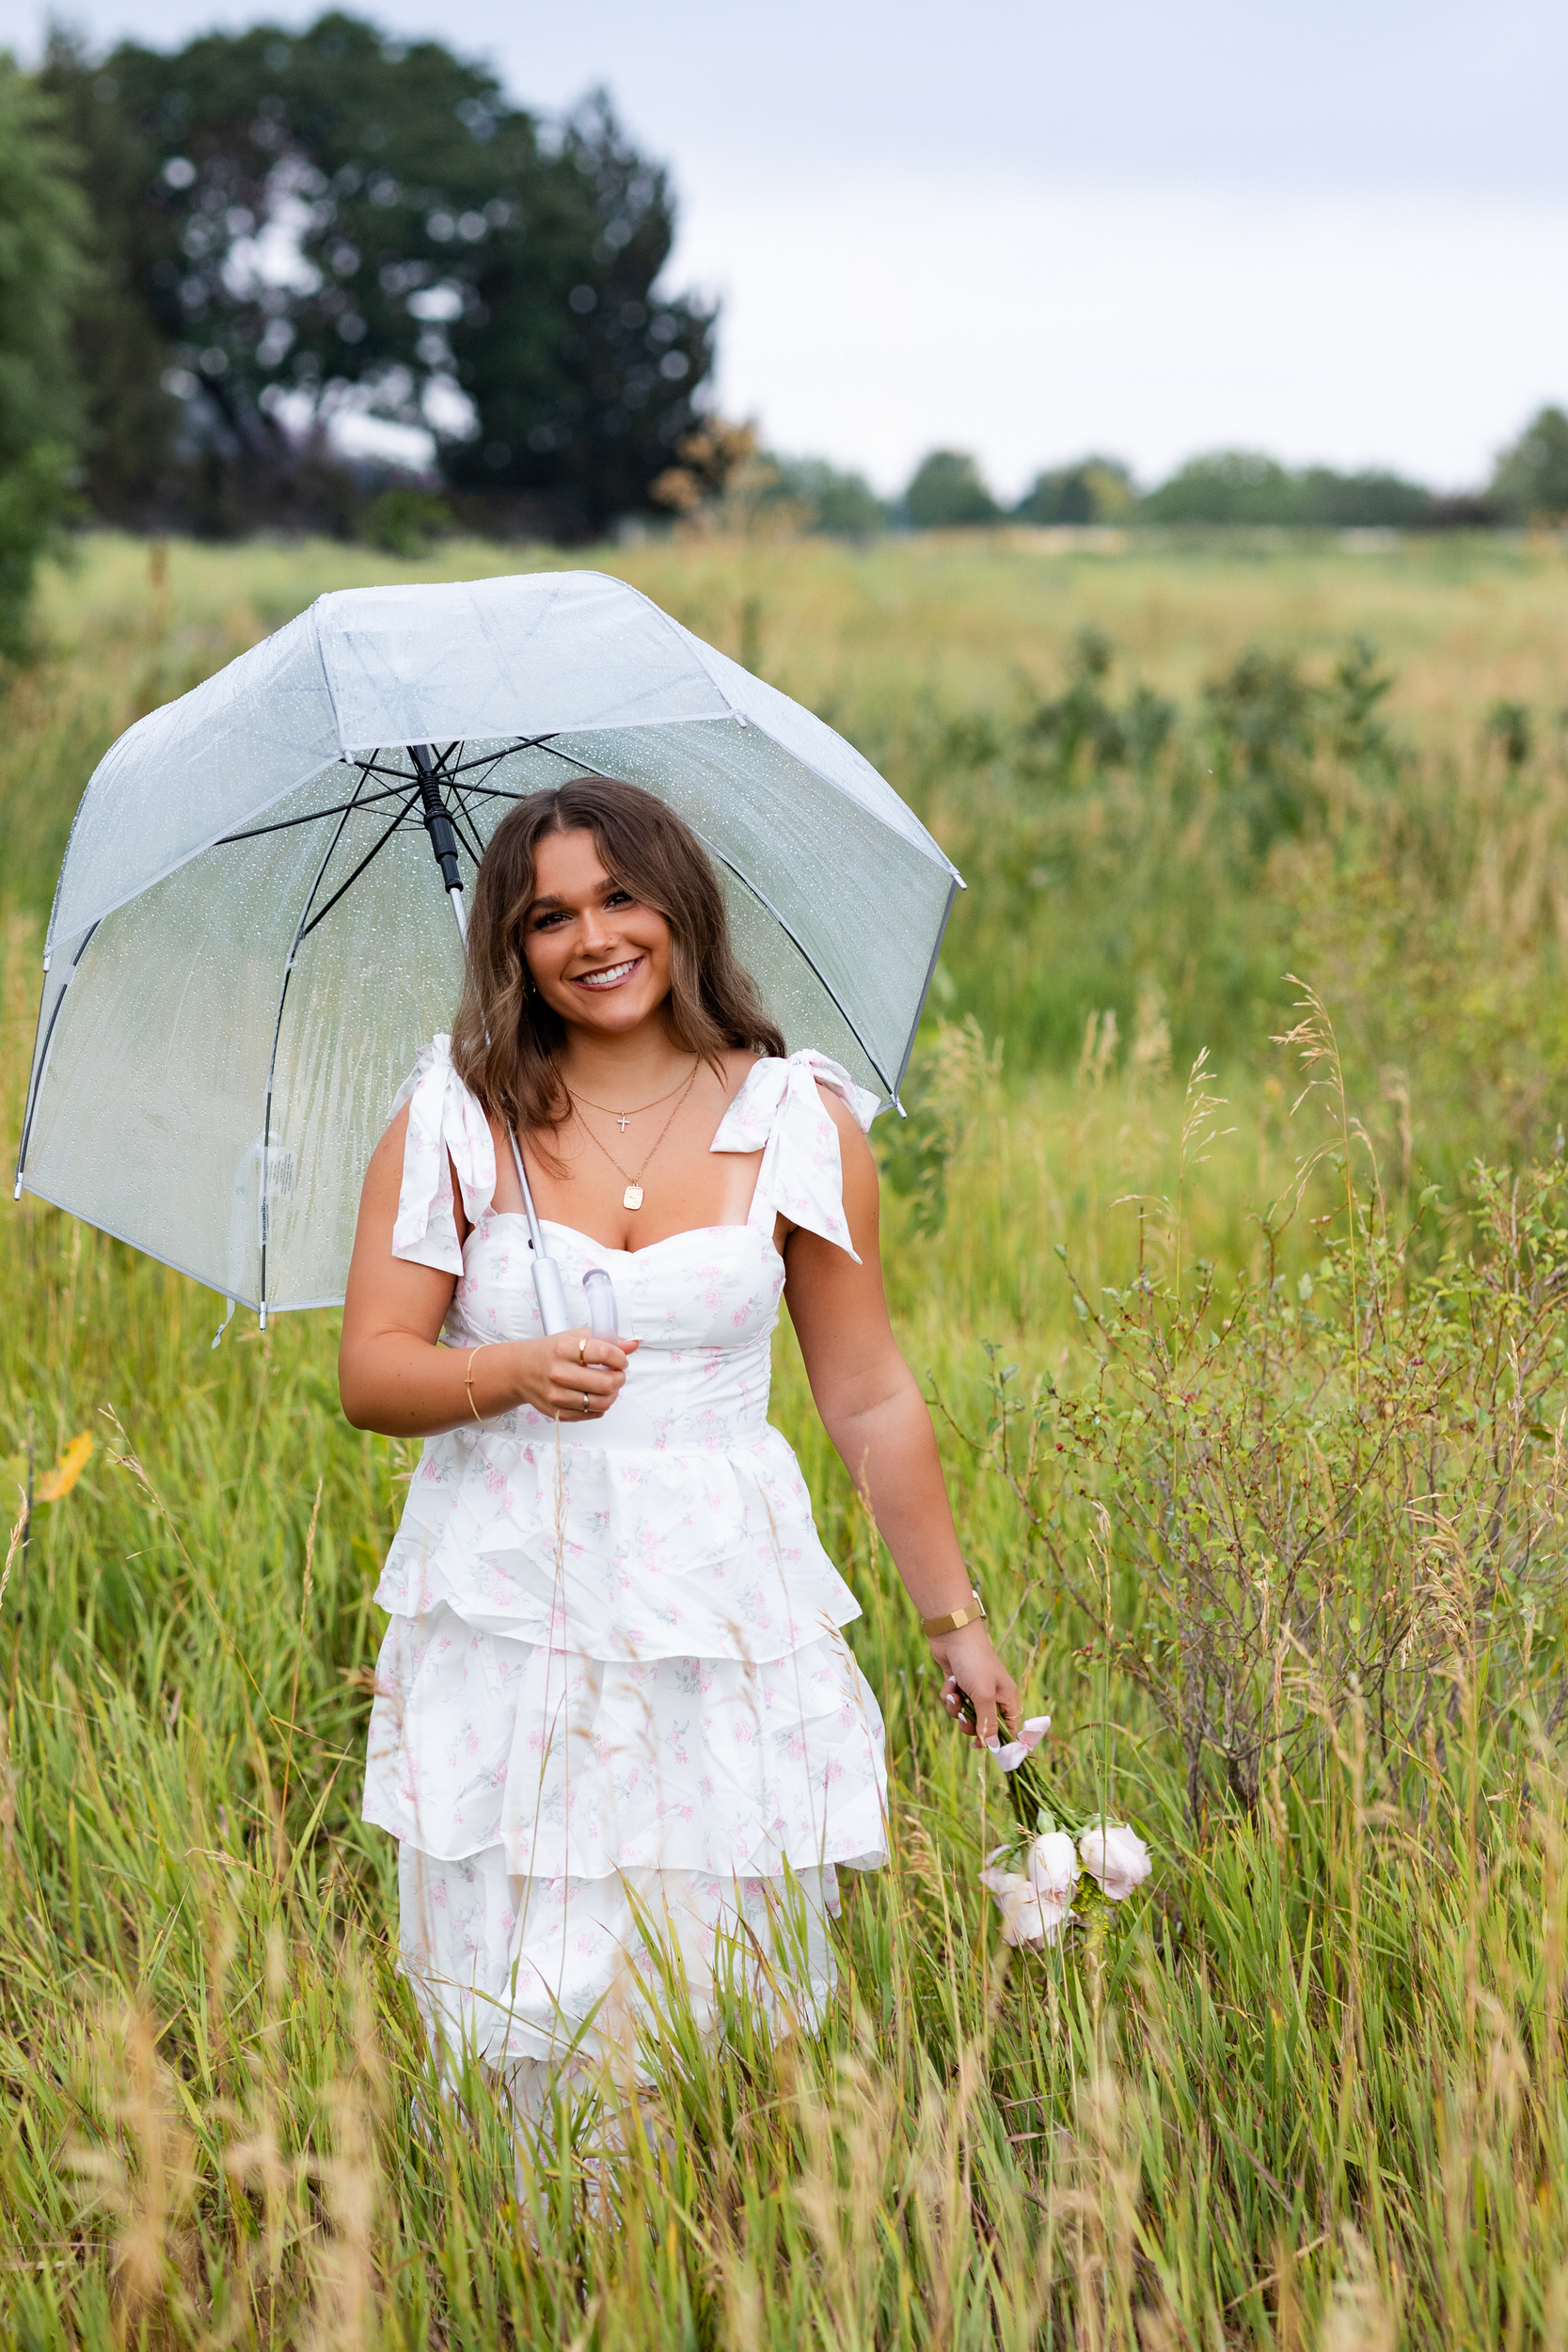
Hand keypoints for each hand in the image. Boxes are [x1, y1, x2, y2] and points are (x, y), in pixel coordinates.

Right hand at [495, 1327, 639, 1421]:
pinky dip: (600, 1406)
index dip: (620, 1358)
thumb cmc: (550, 1353)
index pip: (603, 1353)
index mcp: (564, 1349)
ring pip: (601, 1402)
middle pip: (605, 1383)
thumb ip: (606, 1340)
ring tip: (609, 1386)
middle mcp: (559, 1373)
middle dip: (619, 1378)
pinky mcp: (558, 1412)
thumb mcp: (575, 1338)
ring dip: (612, 1395)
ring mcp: (557, 1395)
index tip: (621, 1359)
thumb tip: (632, 1344)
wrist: (521, 1371)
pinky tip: (595, 1396)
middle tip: (617, 1374)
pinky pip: (591, 1415)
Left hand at [931, 1619, 1017, 1744]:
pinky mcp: (958, 1685)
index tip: (985, 1748)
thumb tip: (994, 1747)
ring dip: (957, 1708)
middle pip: (983, 1725)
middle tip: (964, 1719)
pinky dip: (949, 1696)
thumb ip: (988, 1722)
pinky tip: (949, 1682)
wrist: (952, 1635)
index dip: (999, 1740)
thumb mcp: (983, 1695)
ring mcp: (974, 1690)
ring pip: (966, 1715)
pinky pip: (954, 1703)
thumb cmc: (974, 1662)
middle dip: (971, 1724)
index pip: (1009, 1727)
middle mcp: (992, 1695)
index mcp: (1006, 1697)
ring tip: (954, 1694)